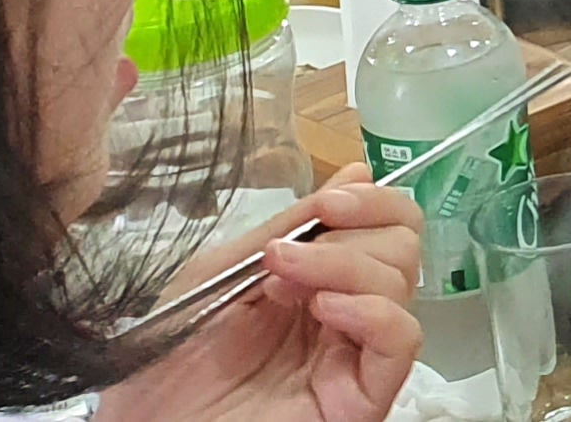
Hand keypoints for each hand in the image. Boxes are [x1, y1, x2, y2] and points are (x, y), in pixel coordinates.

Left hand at [98, 175, 421, 421]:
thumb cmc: (166, 361)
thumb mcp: (221, 271)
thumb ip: (287, 227)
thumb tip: (357, 174)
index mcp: (321, 281)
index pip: (388, 225)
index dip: (373, 202)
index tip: (330, 202)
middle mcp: (348, 313)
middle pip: (403, 247)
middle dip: (354, 233)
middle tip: (288, 255)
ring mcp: (356, 355)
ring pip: (402, 285)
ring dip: (346, 265)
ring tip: (283, 282)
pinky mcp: (362, 396)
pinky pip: (402, 341)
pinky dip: (373, 311)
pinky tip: (325, 308)